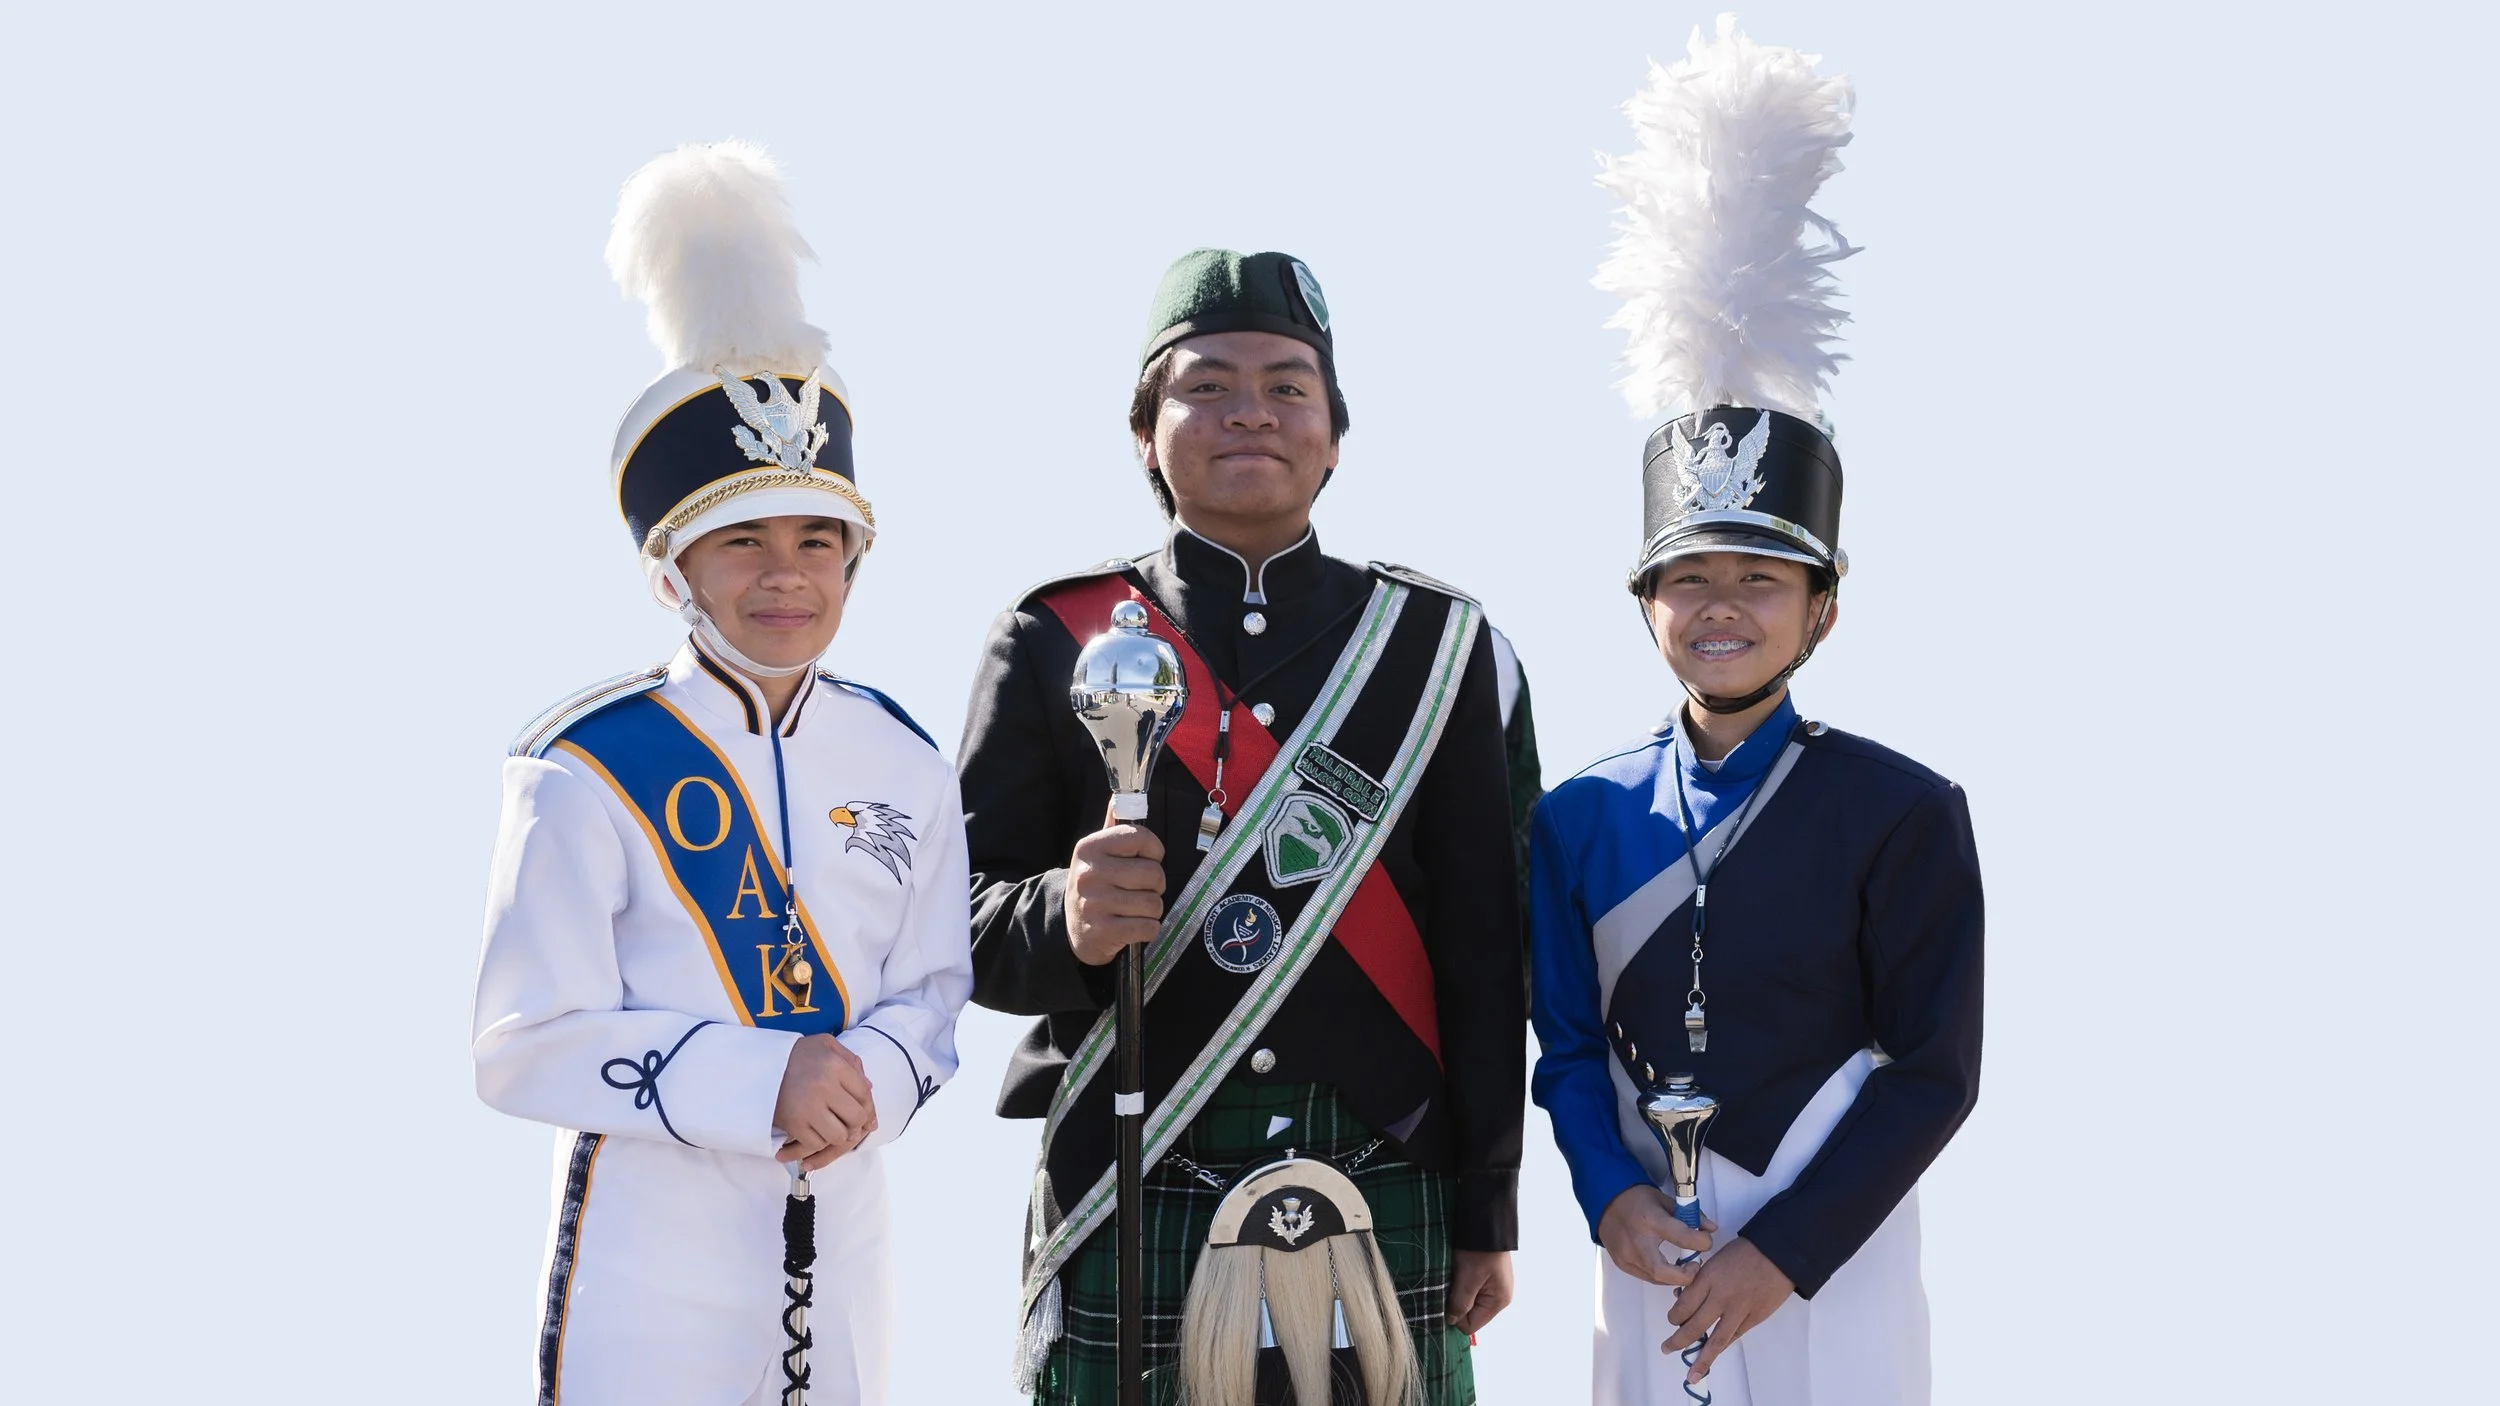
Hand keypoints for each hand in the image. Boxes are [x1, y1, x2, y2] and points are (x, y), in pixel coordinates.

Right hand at [773, 1034, 876, 1171]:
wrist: (757, 1064)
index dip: (868, 1107)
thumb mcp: (826, 1045)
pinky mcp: (792, 1123)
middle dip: (856, 1124)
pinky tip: (814, 1132)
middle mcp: (823, 1087)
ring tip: (832, 1128)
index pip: (864, 1095)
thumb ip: (851, 1062)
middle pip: (856, 1118)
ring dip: (838, 1136)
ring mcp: (807, 1107)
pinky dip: (817, 1142)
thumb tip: (869, 1089)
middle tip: (848, 1123)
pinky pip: (816, 1144)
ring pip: (838, 1136)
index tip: (865, 1113)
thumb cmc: (796, 1054)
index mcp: (834, 1066)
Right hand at [1065, 802, 1165, 966]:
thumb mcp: (1097, 855)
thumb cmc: (1095, 885)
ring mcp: (1095, 904)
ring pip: (1153, 903)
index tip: (1149, 858)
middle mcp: (1090, 873)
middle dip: (1156, 884)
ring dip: (1152, 909)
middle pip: (1152, 873)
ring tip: (1136, 908)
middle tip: (1143, 889)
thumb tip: (1120, 798)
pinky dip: (1148, 928)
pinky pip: (1148, 927)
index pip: (1140, 837)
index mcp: (1090, 848)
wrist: (1071, 928)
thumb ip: (1113, 828)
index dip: (1154, 850)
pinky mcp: (1103, 932)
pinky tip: (1134, 925)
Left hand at [1448, 1249, 1513, 1333]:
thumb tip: (1451, 1321)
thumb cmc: (1478, 1250)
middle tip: (1450, 1284)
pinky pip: (1469, 1290)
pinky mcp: (1486, 1278)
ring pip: (1468, 1302)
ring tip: (1455, 1275)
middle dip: (1456, 1303)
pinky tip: (1458, 1271)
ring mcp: (1493, 1288)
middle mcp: (1498, 1298)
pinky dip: (1460, 1284)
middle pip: (1470, 1315)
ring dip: (1457, 1292)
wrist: (1485, 1223)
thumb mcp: (1468, 1278)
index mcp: (1498, 1302)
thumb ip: (1460, 1303)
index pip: (1471, 1326)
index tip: (1445, 1299)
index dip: (1455, 1316)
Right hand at [1597, 1184, 1713, 1286]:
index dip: (1702, 1242)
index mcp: (1651, 1220)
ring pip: (1656, 1279)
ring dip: (1674, 1276)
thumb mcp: (1665, 1200)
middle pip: (1664, 1272)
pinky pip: (1646, 1277)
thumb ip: (1690, 1215)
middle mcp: (1637, 1241)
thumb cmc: (1637, 1199)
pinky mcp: (1622, 1263)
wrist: (1605, 1201)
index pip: (1682, 1237)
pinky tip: (1666, 1266)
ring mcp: (1627, 1255)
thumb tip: (1711, 1229)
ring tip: (1683, 1266)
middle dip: (1686, 1275)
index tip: (1706, 1241)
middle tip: (1695, 1265)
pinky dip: (1660, 1275)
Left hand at [1662, 1236, 1794, 1381]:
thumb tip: (1686, 1298)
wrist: (1780, 1252)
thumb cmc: (1745, 1251)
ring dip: (1701, 1359)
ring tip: (1691, 1374)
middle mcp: (1720, 1297)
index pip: (1683, 1305)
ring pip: (1715, 1340)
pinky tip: (1713, 1356)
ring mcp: (1739, 1310)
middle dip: (1678, 1341)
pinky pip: (1735, 1336)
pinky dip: (1723, 1347)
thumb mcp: (1716, 1259)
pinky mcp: (1755, 1318)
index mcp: (1708, 1278)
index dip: (1674, 1317)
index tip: (1672, 1321)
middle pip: (1694, 1326)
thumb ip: (1702, 1280)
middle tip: (1667, 1348)